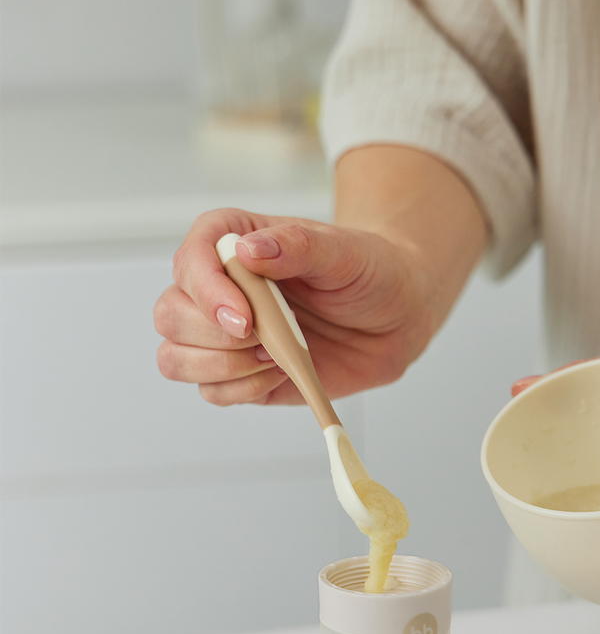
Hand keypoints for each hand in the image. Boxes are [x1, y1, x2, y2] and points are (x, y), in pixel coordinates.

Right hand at [154, 208, 434, 404]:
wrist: (395, 315)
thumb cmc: (367, 270)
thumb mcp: (343, 250)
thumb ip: (296, 246)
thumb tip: (249, 251)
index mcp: (230, 241)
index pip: (189, 260)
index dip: (207, 293)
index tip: (246, 319)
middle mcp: (216, 287)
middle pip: (171, 314)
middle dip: (213, 336)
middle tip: (266, 340)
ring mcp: (222, 334)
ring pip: (175, 358)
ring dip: (222, 367)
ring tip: (274, 358)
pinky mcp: (238, 373)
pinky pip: (212, 392)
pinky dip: (242, 389)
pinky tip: (280, 373)